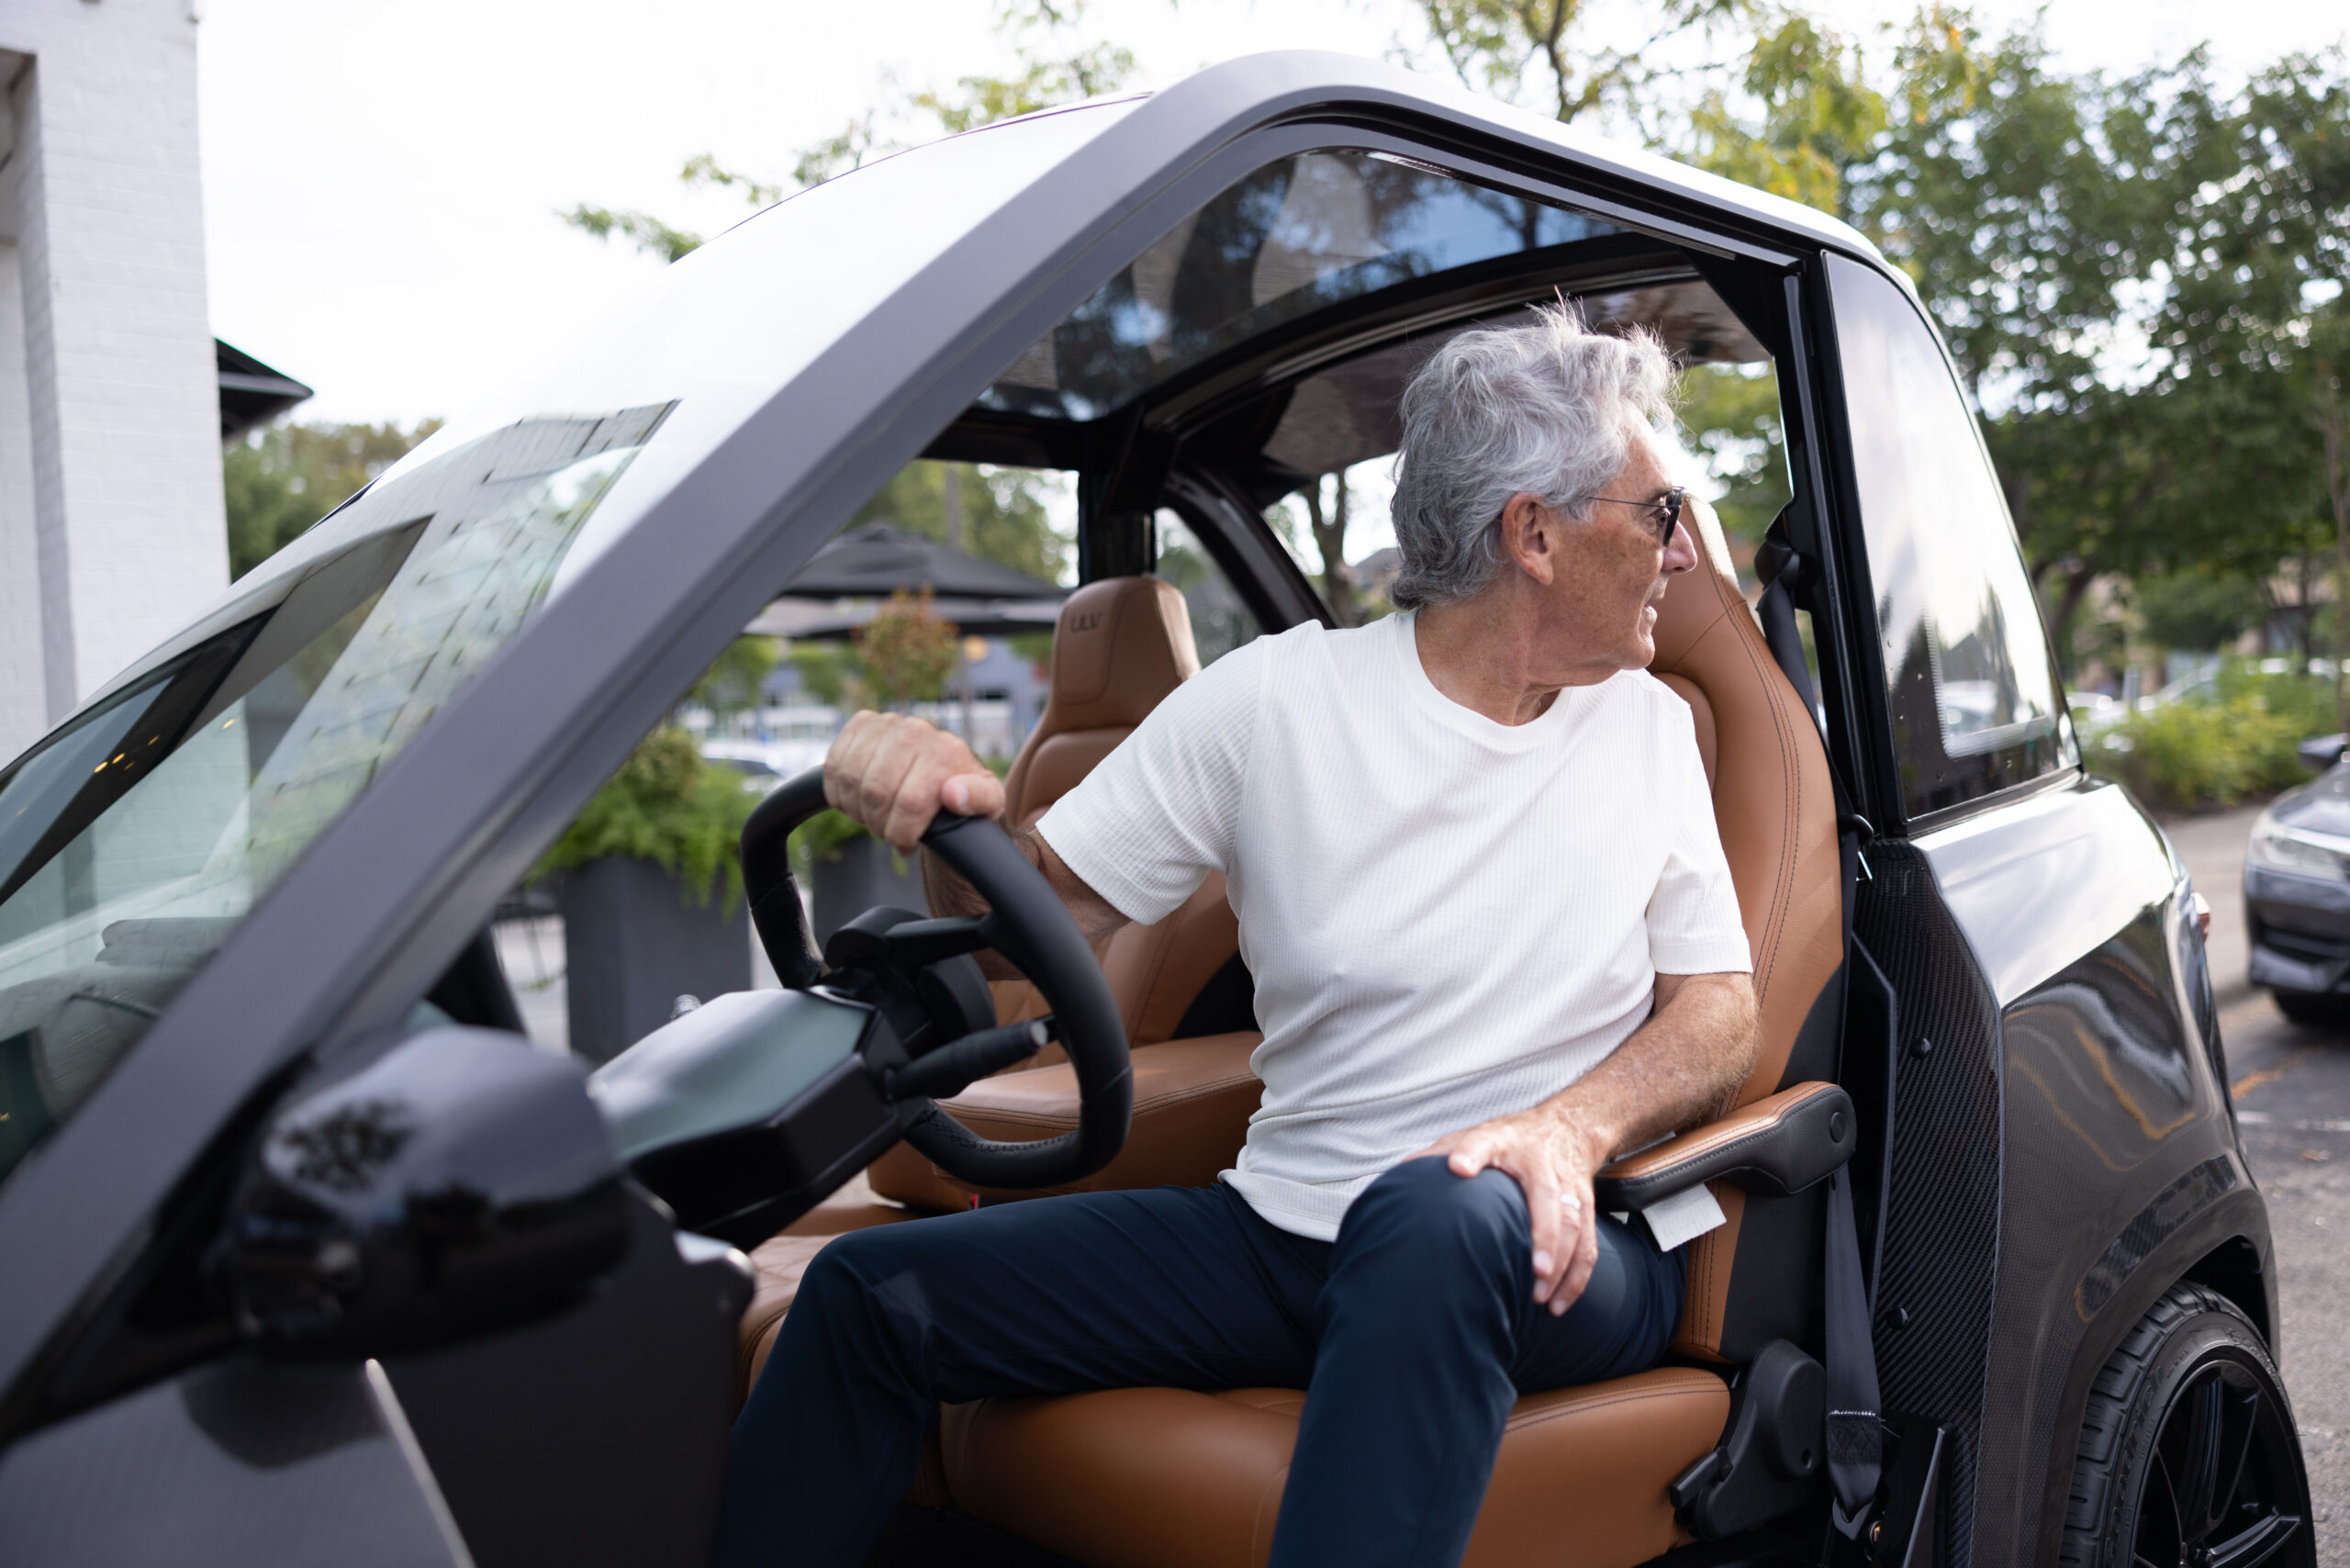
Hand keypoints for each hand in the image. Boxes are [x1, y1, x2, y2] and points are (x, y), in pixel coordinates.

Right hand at [824, 712, 1005, 852]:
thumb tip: (954, 794)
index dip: (901, 832)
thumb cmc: (964, 793)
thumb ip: (980, 800)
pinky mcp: (862, 724)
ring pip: (850, 778)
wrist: (942, 772)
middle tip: (889, 831)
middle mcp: (916, 730)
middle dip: (878, 823)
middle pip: (875, 792)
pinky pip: (833, 763)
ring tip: (875, 816)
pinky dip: (837, 790)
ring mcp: (887, 723)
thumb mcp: (987, 803)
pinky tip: (857, 799)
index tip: (907, 844)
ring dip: (857, 809)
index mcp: (947, 750)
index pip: (909, 802)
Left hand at [1416, 1107, 1608, 1314]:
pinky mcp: (1585, 1206)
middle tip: (1534, 1270)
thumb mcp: (1474, 1135)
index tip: (1458, 1168)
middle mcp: (1541, 1163)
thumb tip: (1401, 1178)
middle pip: (1547, 1197)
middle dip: (1544, 1235)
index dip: (1470, 1154)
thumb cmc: (1508, 1140)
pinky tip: (1558, 1304)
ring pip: (1574, 1225)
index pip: (1484, 1142)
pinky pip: (1587, 1245)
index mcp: (1503, 1141)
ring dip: (1562, 1264)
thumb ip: (1440, 1154)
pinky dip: (1576, 1277)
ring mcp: (1568, 1185)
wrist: (1565, 1126)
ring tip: (1541, 1298)